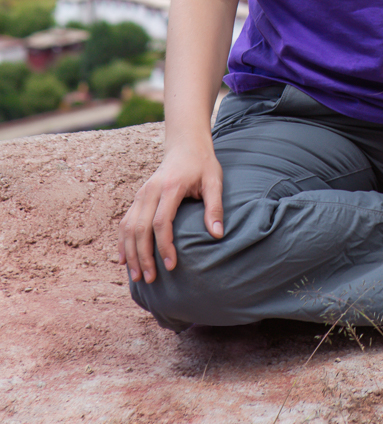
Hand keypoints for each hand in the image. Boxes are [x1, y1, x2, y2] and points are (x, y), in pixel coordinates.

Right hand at [117, 143, 223, 284]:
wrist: (185, 145)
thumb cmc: (202, 164)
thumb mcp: (214, 181)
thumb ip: (215, 207)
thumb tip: (218, 234)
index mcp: (170, 187)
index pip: (161, 221)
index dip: (164, 245)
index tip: (171, 265)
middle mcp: (150, 190)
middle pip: (140, 228)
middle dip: (144, 256)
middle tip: (151, 279)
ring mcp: (141, 194)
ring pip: (129, 227)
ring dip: (131, 253)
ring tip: (137, 276)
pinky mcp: (138, 197)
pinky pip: (125, 222)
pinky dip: (122, 242)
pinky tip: (124, 260)